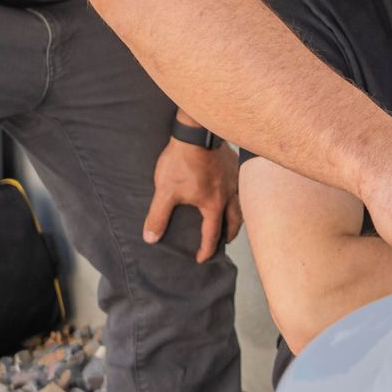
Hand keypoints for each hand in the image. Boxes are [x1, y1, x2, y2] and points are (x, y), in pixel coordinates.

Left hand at [143, 136, 242, 262]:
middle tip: (224, 240)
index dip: (207, 249)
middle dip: (229, 234)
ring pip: (241, 202)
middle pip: (234, 221)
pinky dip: (236, 193)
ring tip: (230, 217)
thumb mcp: (165, 191)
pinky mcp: (234, 163)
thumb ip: (158, 216)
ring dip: (236, 214)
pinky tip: (230, 187)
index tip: (201, 258)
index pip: (212, 234)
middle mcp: (228, 194)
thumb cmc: (182, 162)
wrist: (196, 132)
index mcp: (212, 205)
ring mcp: (233, 178)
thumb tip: (150, 238)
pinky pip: (240, 184)